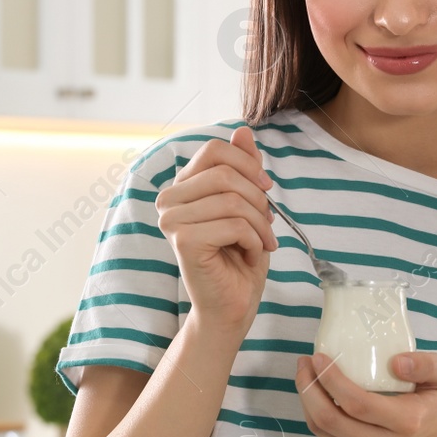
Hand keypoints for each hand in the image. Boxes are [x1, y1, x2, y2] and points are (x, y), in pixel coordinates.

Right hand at [155, 126, 277, 334]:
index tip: (266, 189)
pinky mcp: (183, 241)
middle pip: (226, 173)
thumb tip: (241, 130)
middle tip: (267, 227)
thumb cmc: (240, 258)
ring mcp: (171, 221)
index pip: (215, 151)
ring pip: (233, 200)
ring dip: (260, 225)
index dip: (248, 165)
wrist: (233, 306)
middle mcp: (169, 200)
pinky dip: (255, 241)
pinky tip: (249, 256)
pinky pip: (235, 224)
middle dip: (258, 199)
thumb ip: (243, 169)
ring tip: (261, 244)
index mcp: (182, 187)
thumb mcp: (248, 206)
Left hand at [295, 350, 436, 436]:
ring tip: (305, 372)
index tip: (318, 356)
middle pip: (331, 420)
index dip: (331, 380)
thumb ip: (426, 364)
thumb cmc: (431, 398)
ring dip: (306, 399)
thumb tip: (396, 363)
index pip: (358, 404)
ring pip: (322, 430)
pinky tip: (315, 391)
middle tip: (305, 362)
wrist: (434, 436)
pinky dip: (312, 412)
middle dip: (309, 388)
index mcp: (407, 422)